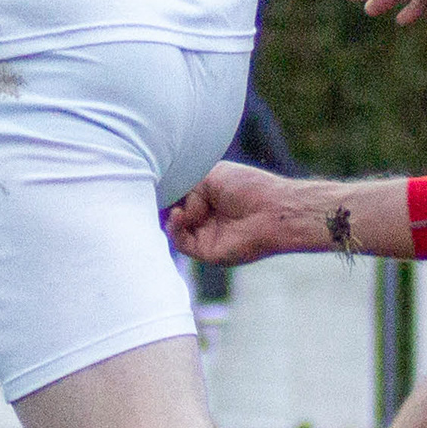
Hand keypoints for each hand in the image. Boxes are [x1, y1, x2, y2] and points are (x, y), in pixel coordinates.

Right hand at [168, 162, 313, 265]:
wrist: (273, 210)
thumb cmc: (248, 187)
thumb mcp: (210, 175)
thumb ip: (184, 186)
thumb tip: (169, 203)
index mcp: (206, 198)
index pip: (176, 196)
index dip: (164, 189)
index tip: (152, 179)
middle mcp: (204, 217)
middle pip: (170, 212)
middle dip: (161, 203)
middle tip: (155, 193)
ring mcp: (204, 235)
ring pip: (173, 229)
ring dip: (170, 216)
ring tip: (180, 206)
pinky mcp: (207, 252)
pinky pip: (181, 243)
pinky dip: (175, 229)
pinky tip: (180, 215)